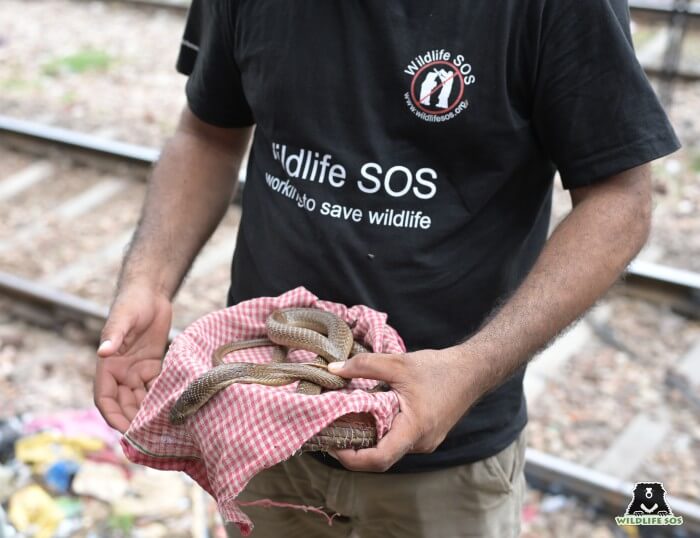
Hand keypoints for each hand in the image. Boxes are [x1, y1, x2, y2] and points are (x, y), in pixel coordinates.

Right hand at [95, 285, 171, 432]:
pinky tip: (174, 408)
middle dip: (134, 420)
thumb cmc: (132, 302)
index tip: (126, 431)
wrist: (151, 292)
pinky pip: (155, 388)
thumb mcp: (123, 318)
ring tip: (164, 427)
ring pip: (141, 399)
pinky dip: (162, 398)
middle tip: (151, 436)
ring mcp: (137, 370)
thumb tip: (103, 352)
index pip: (105, 399)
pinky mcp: (153, 366)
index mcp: (107, 365)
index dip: (113, 416)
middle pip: (124, 404)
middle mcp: (120, 372)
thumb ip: (113, 335)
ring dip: (149, 413)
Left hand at [327, 348, 480, 471]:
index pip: (379, 459)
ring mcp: (425, 442)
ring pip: (390, 448)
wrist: (473, 370)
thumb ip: (364, 366)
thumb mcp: (398, 363)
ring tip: (346, 421)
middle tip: (331, 432)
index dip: (351, 458)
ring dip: (368, 438)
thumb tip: (333, 370)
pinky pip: (399, 441)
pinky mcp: (426, 435)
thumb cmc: (439, 368)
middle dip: (354, 448)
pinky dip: (381, 432)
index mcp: (414, 429)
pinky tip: (369, 415)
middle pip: (381, 457)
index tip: (332, 445)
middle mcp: (420, 443)